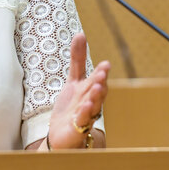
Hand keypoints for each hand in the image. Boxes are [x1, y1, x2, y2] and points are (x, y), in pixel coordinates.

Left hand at [47, 33, 109, 148]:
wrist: (62, 135)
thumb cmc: (71, 107)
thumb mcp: (73, 81)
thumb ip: (78, 59)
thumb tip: (80, 34)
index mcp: (90, 90)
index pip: (96, 79)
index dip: (100, 72)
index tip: (105, 64)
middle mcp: (90, 102)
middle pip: (96, 91)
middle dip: (100, 81)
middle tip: (103, 72)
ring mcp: (85, 116)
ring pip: (93, 106)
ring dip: (96, 97)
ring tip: (98, 87)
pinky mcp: (78, 129)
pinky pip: (83, 121)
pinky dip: (84, 114)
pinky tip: (84, 106)